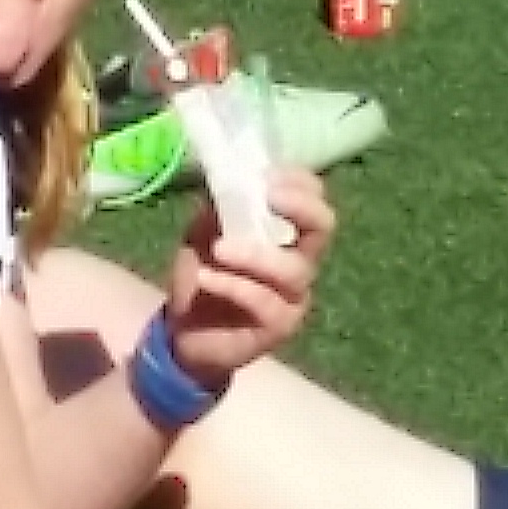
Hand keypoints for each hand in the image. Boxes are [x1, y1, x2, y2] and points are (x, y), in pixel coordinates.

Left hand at [163, 168, 333, 386]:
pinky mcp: (279, 326)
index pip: (314, 201)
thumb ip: (219, 209)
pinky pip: (265, 302)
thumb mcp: (203, 234)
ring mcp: (294, 296)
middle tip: (268, 198)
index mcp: (287, 235)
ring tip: (219, 250)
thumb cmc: (203, 277)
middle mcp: (300, 262)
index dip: (299, 183)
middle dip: (300, 207)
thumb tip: (227, 176)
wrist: (184, 334)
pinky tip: (206, 279)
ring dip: (256, 255)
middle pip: (323, 227)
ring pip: (294, 270)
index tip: (266, 174)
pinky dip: (234, 286)